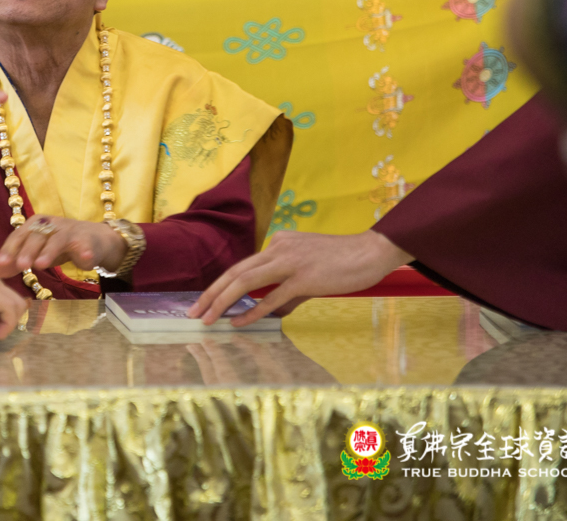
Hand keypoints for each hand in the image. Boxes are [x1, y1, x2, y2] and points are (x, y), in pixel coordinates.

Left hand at [0, 215, 126, 275]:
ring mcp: (69, 231)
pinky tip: (83, 259)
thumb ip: (14, 262)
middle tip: (20, 265)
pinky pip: (85, 246)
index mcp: (35, 225)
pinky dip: (84, 252)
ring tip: (41, 265)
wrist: (91, 241)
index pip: (18, 235)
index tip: (0, 263)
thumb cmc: (57, 247)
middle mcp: (50, 225)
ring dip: (49, 251)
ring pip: (57, 239)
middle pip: (36, 236)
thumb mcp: (34, 254)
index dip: (9, 249)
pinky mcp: (86, 241)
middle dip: (27, 250)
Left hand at [187, 229, 411, 327]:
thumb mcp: (308, 272)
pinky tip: (237, 323)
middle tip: (193, 312)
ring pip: (246, 281)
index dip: (220, 284)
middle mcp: (279, 247)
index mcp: (278, 243)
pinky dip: (252, 311)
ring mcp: (291, 261)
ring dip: (222, 301)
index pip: (242, 266)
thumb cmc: (343, 262)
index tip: (204, 301)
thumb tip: (272, 311)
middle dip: (211, 293)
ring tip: (207, 319)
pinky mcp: (304, 277)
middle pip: (235, 271)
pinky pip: (271, 297)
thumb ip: (288, 291)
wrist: (372, 251)